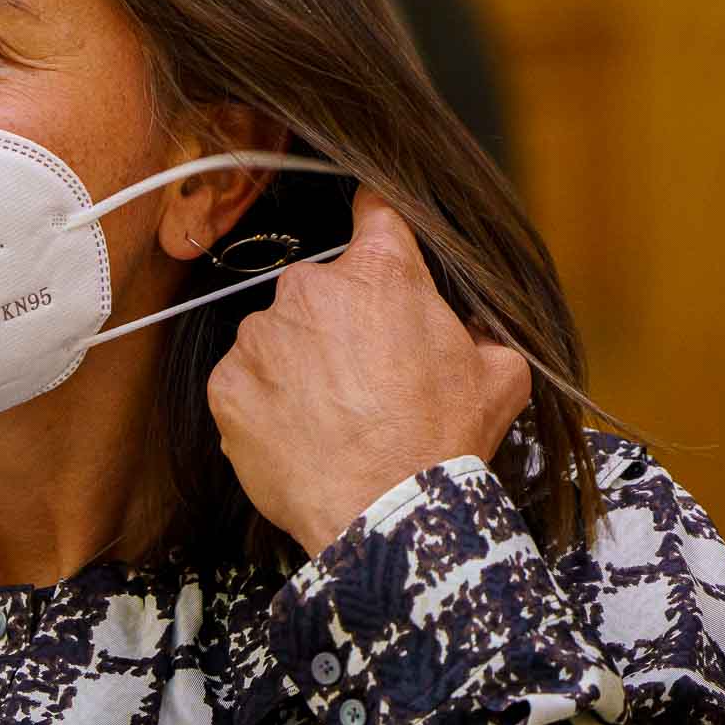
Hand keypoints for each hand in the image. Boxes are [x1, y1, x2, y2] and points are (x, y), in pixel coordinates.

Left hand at [204, 185, 531, 555]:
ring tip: (333, 416)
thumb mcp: (499, 372)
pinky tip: (301, 434)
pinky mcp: (226, 381)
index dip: (377, 227)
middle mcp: (309, 287)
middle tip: (367, 375)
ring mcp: (260, 334)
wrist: (385, 512)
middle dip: (341, 322)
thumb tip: (468, 322)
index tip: (374, 240)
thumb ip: (478, 327)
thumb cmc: (443, 441)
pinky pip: (246, 381)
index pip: (374, 213)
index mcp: (380, 271)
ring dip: (300, 364)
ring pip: (279, 336)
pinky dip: (267, 402)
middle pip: (322, 289)